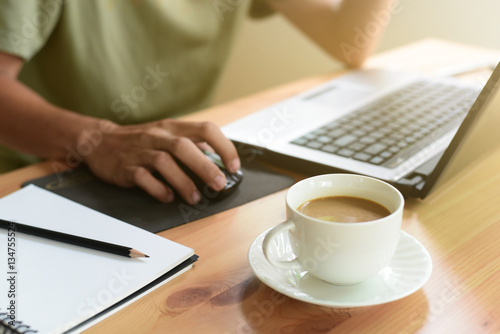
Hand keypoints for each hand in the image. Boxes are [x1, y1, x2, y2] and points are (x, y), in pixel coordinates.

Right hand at [77, 119, 239, 203]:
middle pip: (185, 147)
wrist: (99, 140)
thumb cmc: (140, 140)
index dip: (223, 147)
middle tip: (219, 184)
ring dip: (183, 182)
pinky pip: (143, 177)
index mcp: (173, 128)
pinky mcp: (126, 167)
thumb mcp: (167, 133)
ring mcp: (141, 151)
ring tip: (195, 198)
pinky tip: (167, 197)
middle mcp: (158, 137)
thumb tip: (218, 156)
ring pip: (165, 162)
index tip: (233, 166)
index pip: (205, 130)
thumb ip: (191, 142)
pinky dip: (157, 189)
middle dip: (206, 167)